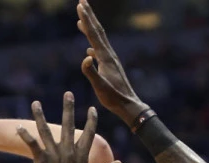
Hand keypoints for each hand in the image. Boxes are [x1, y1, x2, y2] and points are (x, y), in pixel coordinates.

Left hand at [16, 92, 119, 162]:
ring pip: (46, 131)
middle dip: (68, 108)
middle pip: (68, 125)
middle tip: (68, 93)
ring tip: (35, 103)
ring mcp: (55, 156)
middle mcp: (69, 152)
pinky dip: (26, 136)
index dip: (91, 120)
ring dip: (39, 116)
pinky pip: (33, 145)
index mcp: (82, 157)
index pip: (88, 133)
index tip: (92, 108)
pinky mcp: (41, 162)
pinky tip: (19, 127)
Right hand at [77, 0, 148, 123]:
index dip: (86, 19)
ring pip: (99, 40)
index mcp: (105, 57)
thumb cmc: (113, 98)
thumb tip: (86, 56)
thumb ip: (91, 72)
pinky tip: (89, 50)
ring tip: (83, 20)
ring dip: (91, 28)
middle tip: (82, 2)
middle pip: (98, 31)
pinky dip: (93, 46)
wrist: (128, 105)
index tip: (79, 6)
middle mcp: (109, 55)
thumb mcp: (100, 86)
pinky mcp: (111, 68)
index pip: (93, 34)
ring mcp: (111, 61)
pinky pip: (100, 52)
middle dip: (89, 16)